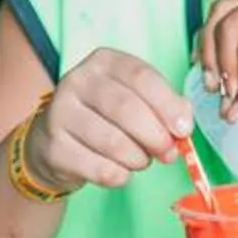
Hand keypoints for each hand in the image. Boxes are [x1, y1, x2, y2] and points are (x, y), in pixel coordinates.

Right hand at [23, 49, 192, 195]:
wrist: (56, 139)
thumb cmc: (106, 116)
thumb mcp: (136, 99)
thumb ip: (165, 106)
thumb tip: (183, 124)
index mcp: (104, 62)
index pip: (141, 76)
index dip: (168, 104)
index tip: (184, 129)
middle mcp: (78, 80)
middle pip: (127, 109)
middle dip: (156, 136)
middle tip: (168, 153)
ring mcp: (60, 113)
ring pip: (113, 143)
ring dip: (138, 159)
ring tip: (140, 160)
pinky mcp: (54, 147)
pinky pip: (100, 169)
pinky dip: (120, 176)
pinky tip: (120, 171)